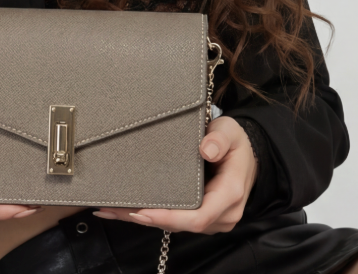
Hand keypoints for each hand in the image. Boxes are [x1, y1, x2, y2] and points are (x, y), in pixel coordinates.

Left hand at [92, 116, 257, 233]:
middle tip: (115, 209)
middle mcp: (222, 214)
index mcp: (229, 194)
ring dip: (144, 218)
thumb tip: (206, 149)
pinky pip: (176, 220)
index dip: (168, 217)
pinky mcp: (202, 217)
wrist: (246, 155)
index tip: (142, 211)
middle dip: (147, 218)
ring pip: (176, 225)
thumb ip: (219, 139)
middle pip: (181, 225)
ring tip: (111, 210)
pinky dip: (152, 216)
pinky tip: (126, 211)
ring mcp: (212, 219)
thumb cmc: (235, 143)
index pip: (197, 216)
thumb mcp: (230, 132)